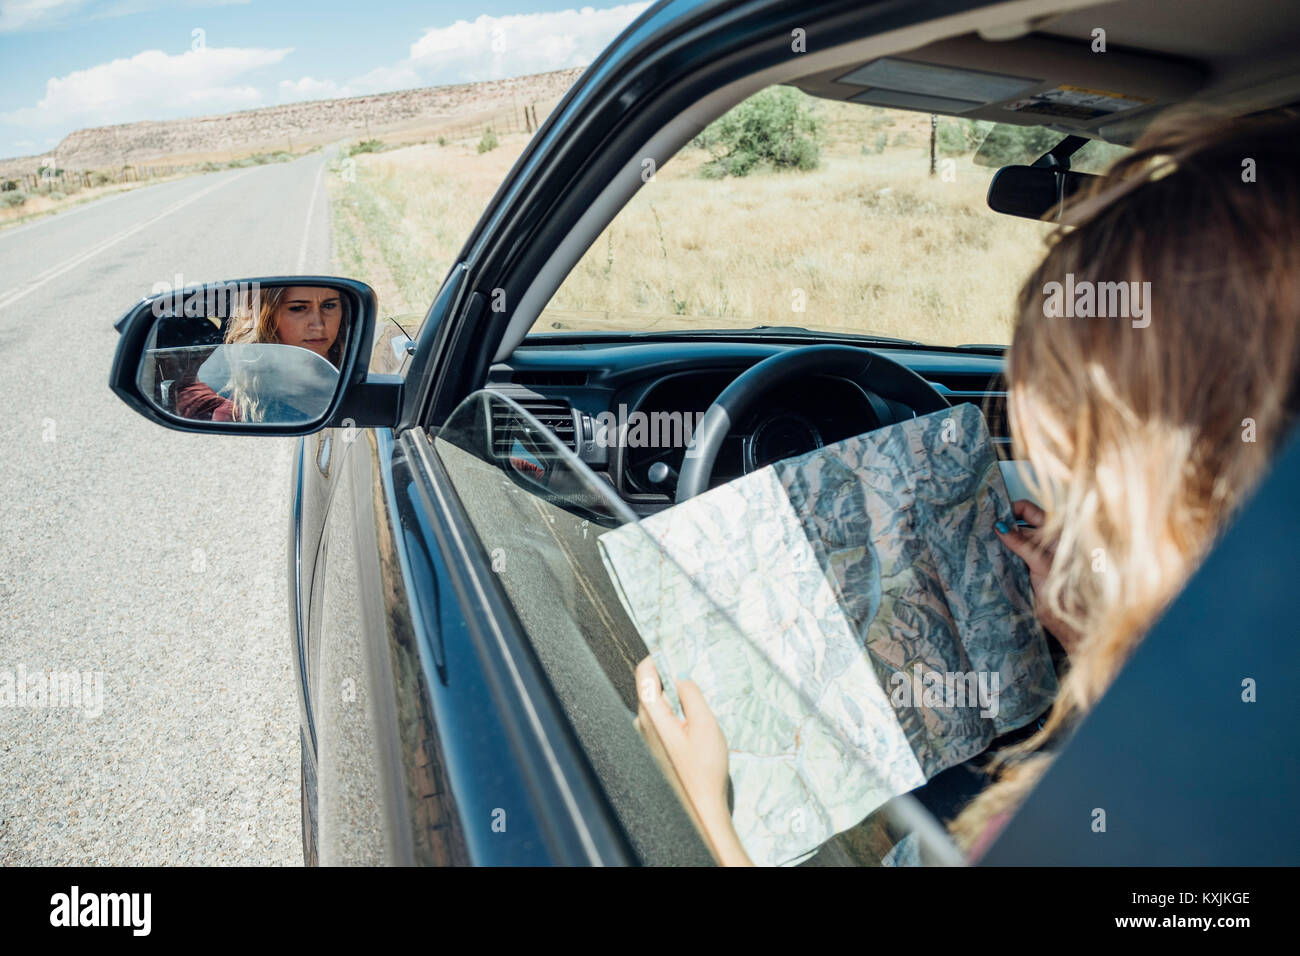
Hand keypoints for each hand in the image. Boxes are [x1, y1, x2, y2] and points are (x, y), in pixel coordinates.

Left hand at [633, 657, 751, 864]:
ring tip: (695, 714)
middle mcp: (641, 724)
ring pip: (656, 706)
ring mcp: (644, 739)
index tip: (673, 651)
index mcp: (651, 714)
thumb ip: (691, 695)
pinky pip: (659, 723)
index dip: (657, 657)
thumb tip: (681, 678)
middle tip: (693, 682)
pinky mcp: (651, 750)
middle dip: (670, 681)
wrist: (698, 807)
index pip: (644, 673)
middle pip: (651, 688)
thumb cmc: (703, 768)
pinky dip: (673, 718)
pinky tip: (691, 733)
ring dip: (673, 702)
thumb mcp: (704, 724)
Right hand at [995, 499, 1081, 654]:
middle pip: (1019, 523)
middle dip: (1001, 522)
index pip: (1028, 510)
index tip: (991, 514)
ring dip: (999, 539)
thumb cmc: (1061, 587)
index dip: (1010, 509)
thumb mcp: (1040, 562)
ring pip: (1013, 539)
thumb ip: (1021, 543)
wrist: (1065, 618)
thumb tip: (999, 526)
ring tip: (979, 538)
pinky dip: (1000, 552)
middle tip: (980, 524)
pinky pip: (1010, 554)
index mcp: (1053, 532)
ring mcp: (1034, 553)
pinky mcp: (1026, 567)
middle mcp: (1044, 539)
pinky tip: (986, 553)